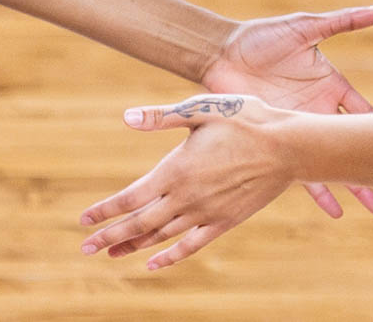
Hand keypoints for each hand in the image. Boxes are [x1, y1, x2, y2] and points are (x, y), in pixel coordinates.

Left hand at [79, 94, 290, 269]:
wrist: (289, 147)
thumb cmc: (246, 120)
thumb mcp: (202, 109)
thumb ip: (163, 116)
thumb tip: (126, 117)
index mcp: (176, 170)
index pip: (129, 197)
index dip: (104, 210)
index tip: (83, 220)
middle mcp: (186, 197)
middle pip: (139, 223)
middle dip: (109, 236)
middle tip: (85, 248)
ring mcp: (206, 213)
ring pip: (161, 236)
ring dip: (133, 246)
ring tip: (111, 254)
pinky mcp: (224, 222)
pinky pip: (191, 246)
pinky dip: (170, 256)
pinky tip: (153, 263)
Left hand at [200, 5, 372, 215]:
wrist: (220, 54)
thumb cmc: (261, 37)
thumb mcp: (305, 27)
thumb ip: (342, 21)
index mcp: (331, 86)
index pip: (366, 114)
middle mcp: (318, 111)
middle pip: (353, 146)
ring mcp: (298, 128)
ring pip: (331, 163)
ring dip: (353, 186)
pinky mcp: (276, 141)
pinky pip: (299, 170)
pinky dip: (318, 189)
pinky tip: (335, 210)